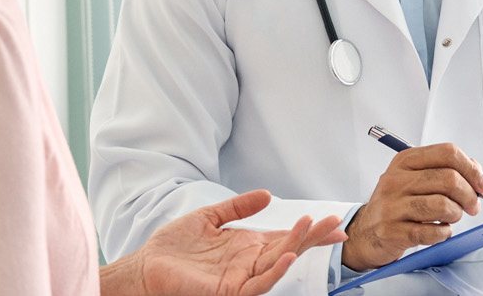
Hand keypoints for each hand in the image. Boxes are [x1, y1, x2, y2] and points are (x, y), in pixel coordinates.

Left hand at [104, 190, 346, 295]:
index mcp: (247, 247)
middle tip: (336, 223)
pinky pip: (258, 284)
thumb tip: (267, 195)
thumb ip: (238, 206)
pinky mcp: (229, 291)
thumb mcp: (210, 217)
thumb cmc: (174, 248)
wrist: (146, 267)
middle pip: (289, 248)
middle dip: (313, 236)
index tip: (333, 221)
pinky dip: (275, 271)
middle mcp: (249, 263)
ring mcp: (241, 278)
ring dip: (297, 247)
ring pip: (278, 264)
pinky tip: (286, 256)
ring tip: (311, 228)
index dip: (309, 230)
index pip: (286, 237)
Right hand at [342, 143, 482, 271]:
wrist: (366, 231)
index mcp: (405, 161)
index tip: (481, 183)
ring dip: (456, 214)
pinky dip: (444, 233)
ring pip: (442, 205)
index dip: (471, 169)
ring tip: (452, 217)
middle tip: (472, 206)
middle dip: (469, 195)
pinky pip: (431, 231)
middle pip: (448, 179)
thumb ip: (445, 169)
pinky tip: (440, 230)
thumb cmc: (397, 204)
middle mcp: (396, 180)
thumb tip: (476, 171)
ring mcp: (392, 206)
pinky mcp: (393, 231)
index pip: (447, 153)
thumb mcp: (415, 177)